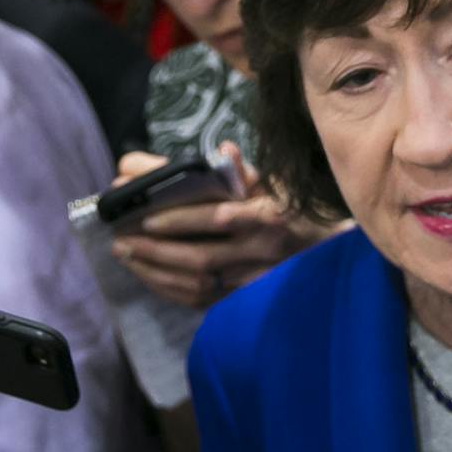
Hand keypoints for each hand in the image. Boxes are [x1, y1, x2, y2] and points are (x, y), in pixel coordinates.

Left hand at [111, 146, 335, 308]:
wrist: (330, 255)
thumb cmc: (297, 213)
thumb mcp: (278, 185)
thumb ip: (244, 172)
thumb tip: (223, 149)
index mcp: (269, 216)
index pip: (219, 218)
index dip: (181, 220)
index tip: (148, 218)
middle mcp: (262, 252)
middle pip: (200, 258)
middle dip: (156, 252)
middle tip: (122, 241)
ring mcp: (255, 282)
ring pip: (198, 285)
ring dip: (157, 272)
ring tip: (127, 257)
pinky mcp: (248, 301)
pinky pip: (203, 302)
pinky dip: (172, 292)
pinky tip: (151, 279)